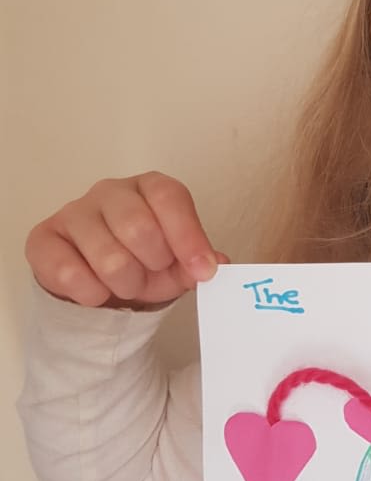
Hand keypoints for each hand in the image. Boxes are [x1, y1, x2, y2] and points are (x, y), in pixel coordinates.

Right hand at [25, 172, 227, 309]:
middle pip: (138, 226)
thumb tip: (217, 263)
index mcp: (149, 187)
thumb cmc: (144, 263)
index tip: (203, 270)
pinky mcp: (44, 238)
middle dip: (152, 264)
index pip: (169, 197)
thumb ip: (199, 262)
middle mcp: (111, 191)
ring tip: (126, 284)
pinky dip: (92, 293)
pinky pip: (68, 272)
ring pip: (107, 256)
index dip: (188, 236)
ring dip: (125, 283)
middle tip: (150, 274)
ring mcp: (74, 212)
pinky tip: (97, 292)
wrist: (100, 284)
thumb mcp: (178, 265)